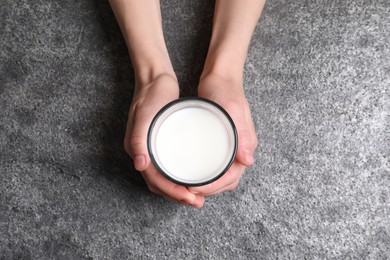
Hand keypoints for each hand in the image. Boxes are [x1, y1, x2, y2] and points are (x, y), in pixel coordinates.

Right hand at [124, 74, 204, 207]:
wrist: (155, 80)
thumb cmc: (150, 96)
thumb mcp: (144, 115)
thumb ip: (139, 139)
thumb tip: (140, 165)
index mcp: (138, 150)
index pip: (155, 180)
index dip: (172, 192)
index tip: (190, 198)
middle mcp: (144, 153)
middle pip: (160, 183)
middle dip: (178, 195)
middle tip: (197, 202)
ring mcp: (153, 149)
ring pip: (165, 178)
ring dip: (180, 190)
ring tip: (197, 196)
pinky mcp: (162, 143)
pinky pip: (170, 167)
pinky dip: (180, 177)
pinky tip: (194, 177)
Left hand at [188, 74, 257, 195]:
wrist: (220, 78)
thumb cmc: (227, 92)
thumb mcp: (234, 111)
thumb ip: (243, 136)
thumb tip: (248, 161)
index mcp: (245, 146)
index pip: (231, 178)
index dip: (213, 187)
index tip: (195, 189)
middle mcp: (238, 150)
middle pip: (225, 181)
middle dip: (208, 190)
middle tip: (187, 191)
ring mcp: (229, 147)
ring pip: (219, 176)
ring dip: (205, 185)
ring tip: (187, 186)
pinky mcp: (218, 142)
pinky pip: (213, 164)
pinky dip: (203, 174)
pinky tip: (190, 172)